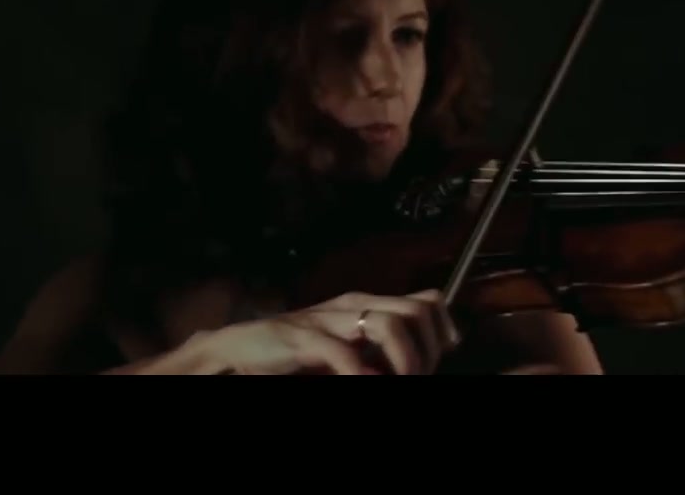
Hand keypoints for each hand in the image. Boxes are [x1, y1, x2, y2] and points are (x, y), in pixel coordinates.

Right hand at [172, 289, 459, 374]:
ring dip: (405, 362)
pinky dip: (362, 374)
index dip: (444, 330)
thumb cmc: (299, 351)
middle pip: (415, 312)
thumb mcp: (349, 342)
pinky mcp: (303, 339)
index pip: (427, 301)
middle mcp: (352, 306)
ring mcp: (328, 320)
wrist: (241, 350)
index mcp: (366, 304)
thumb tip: (431, 348)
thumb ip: (381, 341)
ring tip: (398, 380)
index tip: (443, 356)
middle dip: (426, 352)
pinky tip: (365, 382)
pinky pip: (344, 354)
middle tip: (416, 376)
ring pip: (389, 326)